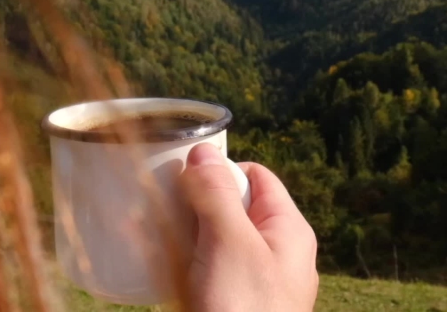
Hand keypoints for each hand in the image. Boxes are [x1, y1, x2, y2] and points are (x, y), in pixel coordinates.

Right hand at [179, 144, 318, 311]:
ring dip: (187, 238)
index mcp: (288, 229)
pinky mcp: (238, 302)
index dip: (221, 170)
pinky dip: (188, 267)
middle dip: (198, 207)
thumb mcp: (229, 242)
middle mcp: (279, 252)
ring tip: (158, 241)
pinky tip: (168, 272)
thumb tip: (205, 150)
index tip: (185, 180)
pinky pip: (211, 272)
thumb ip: (217, 193)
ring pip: (218, 242)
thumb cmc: (245, 308)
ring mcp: (260, 280)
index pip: (256, 176)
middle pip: (234, 208)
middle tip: (167, 213)